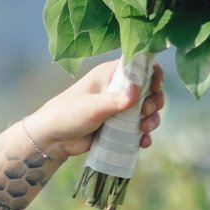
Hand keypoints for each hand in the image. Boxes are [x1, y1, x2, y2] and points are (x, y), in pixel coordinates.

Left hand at [23, 60, 164, 161]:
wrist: (53, 140)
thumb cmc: (68, 114)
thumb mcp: (92, 107)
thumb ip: (115, 100)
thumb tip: (137, 90)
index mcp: (110, 74)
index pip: (140, 66)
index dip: (153, 74)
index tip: (156, 86)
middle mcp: (117, 89)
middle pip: (148, 90)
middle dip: (154, 101)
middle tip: (147, 112)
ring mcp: (119, 109)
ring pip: (146, 111)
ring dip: (151, 120)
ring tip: (144, 129)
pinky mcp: (118, 127)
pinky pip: (137, 129)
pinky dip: (143, 135)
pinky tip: (143, 142)